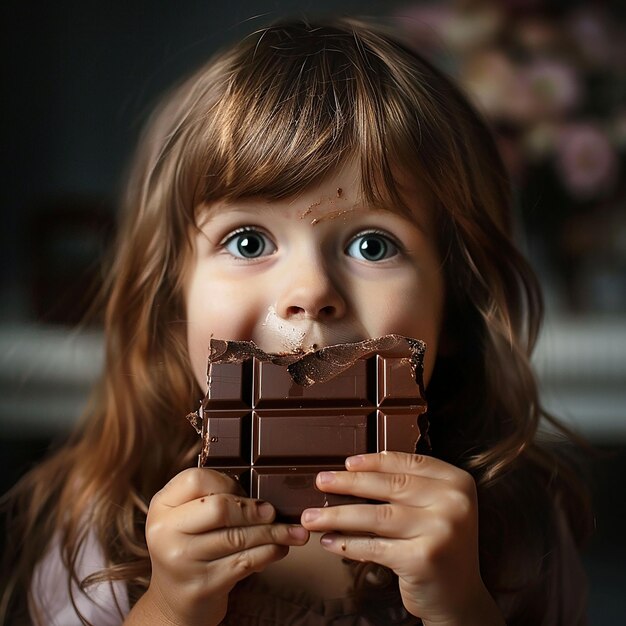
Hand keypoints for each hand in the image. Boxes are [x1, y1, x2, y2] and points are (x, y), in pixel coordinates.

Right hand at [134, 468, 308, 625]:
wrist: (174, 601)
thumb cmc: (190, 548)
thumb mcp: (187, 518)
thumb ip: (212, 499)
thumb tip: (262, 497)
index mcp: (161, 507)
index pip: (196, 480)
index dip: (227, 482)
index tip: (245, 492)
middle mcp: (165, 533)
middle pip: (219, 507)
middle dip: (253, 509)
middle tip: (272, 512)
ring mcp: (182, 562)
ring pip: (238, 536)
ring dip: (272, 532)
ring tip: (292, 532)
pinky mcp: (203, 586)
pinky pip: (245, 562)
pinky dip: (269, 552)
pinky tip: (280, 549)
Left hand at [300, 452, 503, 625]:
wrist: (459, 599)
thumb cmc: (439, 546)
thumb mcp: (437, 507)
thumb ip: (411, 486)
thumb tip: (356, 469)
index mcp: (457, 483)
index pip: (408, 463)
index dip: (373, 461)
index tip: (347, 463)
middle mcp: (453, 503)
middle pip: (388, 485)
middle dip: (347, 483)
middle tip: (321, 481)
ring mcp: (439, 531)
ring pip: (375, 516)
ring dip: (337, 516)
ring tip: (312, 516)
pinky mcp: (421, 558)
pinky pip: (374, 546)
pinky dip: (347, 544)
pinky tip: (329, 542)